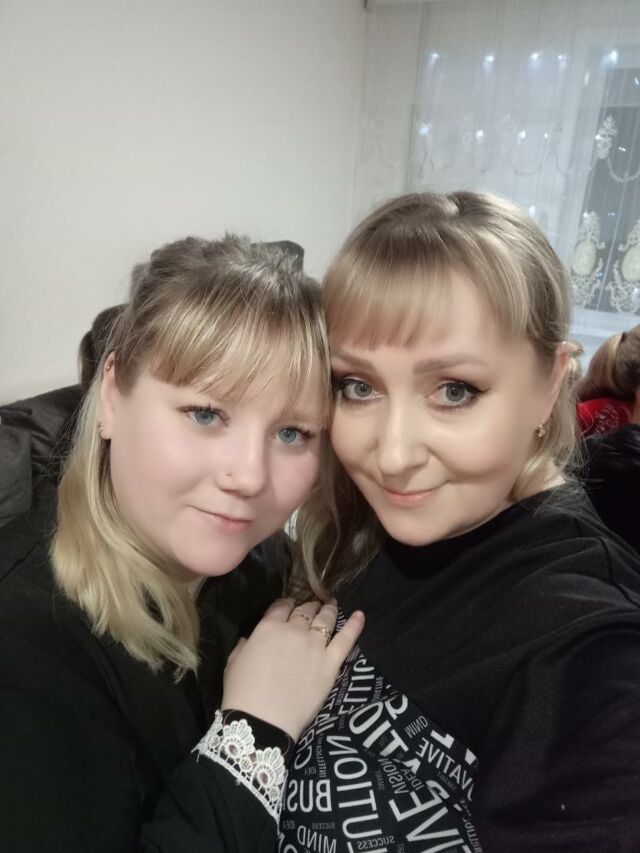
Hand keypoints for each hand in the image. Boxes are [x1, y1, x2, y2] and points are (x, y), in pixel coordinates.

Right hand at [221, 598, 363, 740]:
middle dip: (308, 607)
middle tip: (311, 609)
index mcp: (268, 628)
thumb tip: (249, 639)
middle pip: (305, 611)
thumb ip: (243, 646)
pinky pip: (346, 640)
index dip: (285, 605)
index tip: (288, 608)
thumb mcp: (233, 663)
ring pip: (325, 619)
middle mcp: (294, 631)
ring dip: (328, 610)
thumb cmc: (241, 694)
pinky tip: (360, 616)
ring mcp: (315, 646)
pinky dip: (354, 626)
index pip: (281, 606)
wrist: (262, 722)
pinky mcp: (331, 664)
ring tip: (331, 605)